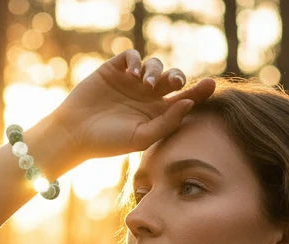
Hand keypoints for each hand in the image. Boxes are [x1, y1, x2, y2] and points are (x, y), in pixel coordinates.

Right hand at [50, 50, 215, 161]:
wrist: (77, 134)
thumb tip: (189, 104)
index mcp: (158, 113)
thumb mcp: (142, 137)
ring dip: (155, 70)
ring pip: (154, 65)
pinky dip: (137, 60)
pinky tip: (133, 74)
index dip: (199, 91)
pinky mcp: (115, 69)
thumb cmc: (110, 142)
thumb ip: (167, 122)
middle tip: (175, 84)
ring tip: (145, 84)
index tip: (211, 85)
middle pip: (172, 78)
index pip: (184, 99)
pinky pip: (133, 56)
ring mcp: (132, 81)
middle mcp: (148, 96)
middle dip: (177, 77)